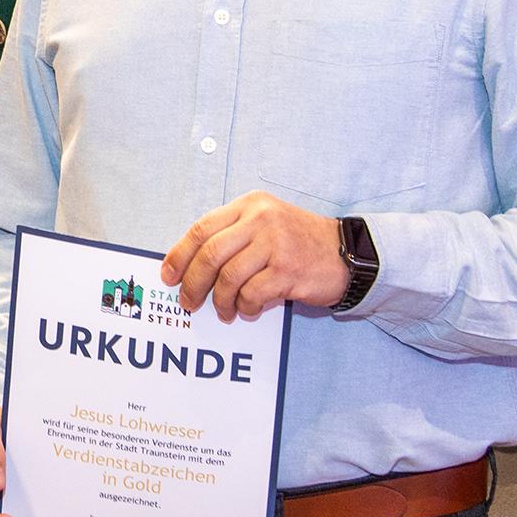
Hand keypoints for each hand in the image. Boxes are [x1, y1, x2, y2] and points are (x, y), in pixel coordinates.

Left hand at [160, 190, 349, 320]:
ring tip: (224, 311)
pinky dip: (245, 307)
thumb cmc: (299, 242)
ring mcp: (275, 243)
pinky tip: (248, 310)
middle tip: (188, 302)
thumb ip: (232, 237)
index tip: (168, 275)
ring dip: (220, 301)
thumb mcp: (265, 225)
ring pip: (228, 277)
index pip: (201, 229)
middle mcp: (260, 219)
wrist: (348, 253)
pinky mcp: (288, 269)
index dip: (179, 255)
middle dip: (193, 283)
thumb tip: (190, 266)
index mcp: (249, 205)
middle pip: (210, 254)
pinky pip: (252, 293)